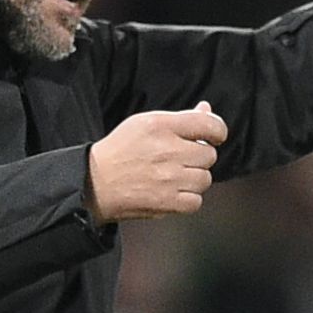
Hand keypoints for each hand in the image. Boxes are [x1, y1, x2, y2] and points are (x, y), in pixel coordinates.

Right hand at [88, 103, 226, 221]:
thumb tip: (206, 109)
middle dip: (199, 156)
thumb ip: (180, 118)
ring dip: (194, 178)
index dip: (217, 132)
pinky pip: (196, 201)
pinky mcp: (167, 202)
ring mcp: (169, 178)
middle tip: (180, 158)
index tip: (212, 137)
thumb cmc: (120, 151)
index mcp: (162, 126)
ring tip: (175, 176)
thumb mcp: (146, 123)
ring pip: (205, 179)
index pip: (211, 126)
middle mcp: (168, 151)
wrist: (95, 183)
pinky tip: (174, 192)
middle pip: (209, 155)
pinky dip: (188, 199)